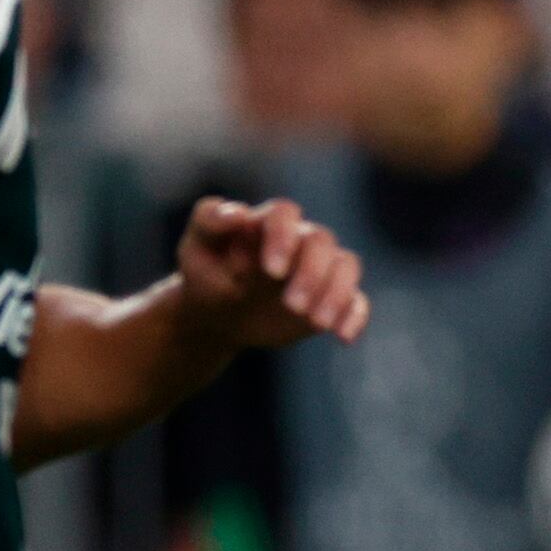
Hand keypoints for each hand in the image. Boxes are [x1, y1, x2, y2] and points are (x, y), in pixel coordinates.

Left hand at [176, 196, 369, 350]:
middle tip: (291, 306)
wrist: (215, 313)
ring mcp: (318, 268)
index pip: (284, 213)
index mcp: (266, 224)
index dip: (284, 237)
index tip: (272, 271)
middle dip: (311, 273)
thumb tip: (237, 214)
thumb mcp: (195, 249)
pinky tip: (343, 337)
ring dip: (336, 293)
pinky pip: (356, 301)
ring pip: (346, 265)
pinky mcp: (329, 297)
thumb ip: (209, 223)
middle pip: (321, 241)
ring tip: (317, 322)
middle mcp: (298, 240)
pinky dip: (354, 316)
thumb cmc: (205, 274)